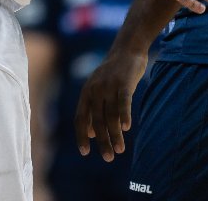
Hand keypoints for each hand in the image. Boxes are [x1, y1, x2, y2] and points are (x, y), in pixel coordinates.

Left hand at [74, 47, 147, 161]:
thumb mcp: (99, 90)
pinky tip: (127, 128)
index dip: (81, 135)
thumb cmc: (113, 75)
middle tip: (108, 157)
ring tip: (120, 150)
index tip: (85, 152)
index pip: (80, 118)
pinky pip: (123, 102)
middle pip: (96, 120)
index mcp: (86, 93)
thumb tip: (90, 134)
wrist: (126, 50)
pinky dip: (124, 115)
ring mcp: (109, 86)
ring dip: (115, 134)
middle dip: (102, 141)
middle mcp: (95, 90)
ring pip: (111, 115)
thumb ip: (93, 110)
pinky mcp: (124, 83)